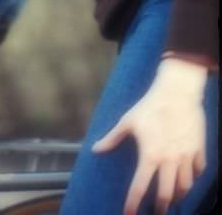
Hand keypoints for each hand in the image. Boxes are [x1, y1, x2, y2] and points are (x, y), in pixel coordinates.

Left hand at [93, 57, 207, 214]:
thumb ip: (112, 138)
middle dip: (161, 208)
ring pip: (186, 186)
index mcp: (150, 156)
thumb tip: (95, 149)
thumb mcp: (128, 121)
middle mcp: (169, 161)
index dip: (133, 203)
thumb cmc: (149, 106)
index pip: (139, 187)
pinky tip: (189, 177)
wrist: (177, 92)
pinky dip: (194, 177)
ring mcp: (186, 156)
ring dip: (179, 195)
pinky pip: (199, 170)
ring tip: (174, 197)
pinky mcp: (199, 149)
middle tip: (158, 213)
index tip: (129, 214)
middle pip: (167, 194)